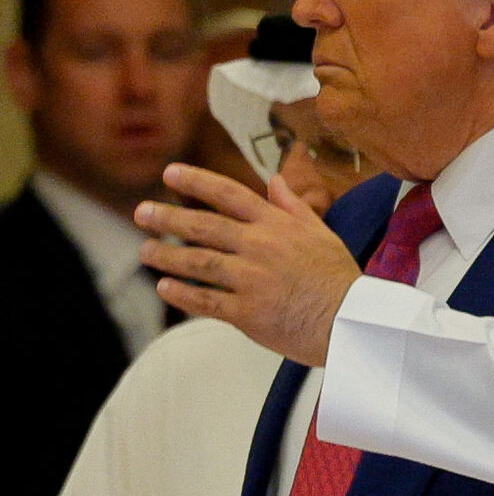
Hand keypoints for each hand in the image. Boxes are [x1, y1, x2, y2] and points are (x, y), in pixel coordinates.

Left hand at [135, 163, 360, 365]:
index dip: (197, 181)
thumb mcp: (322, 232)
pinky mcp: (247, 313)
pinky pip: (205, 300)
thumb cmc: (338, 277)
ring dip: (166, 255)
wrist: (351, 322)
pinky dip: (181, 293)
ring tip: (145, 251)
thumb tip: (274, 180)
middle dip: (168, 218)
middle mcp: (261, 247)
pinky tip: (164, 287)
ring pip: (198, 262)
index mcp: (278, 225)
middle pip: (204, 226)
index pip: (230, 194)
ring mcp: (252, 280)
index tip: (169, 173)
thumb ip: (293, 206)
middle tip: (141, 212)